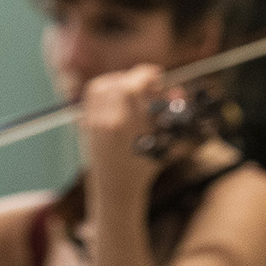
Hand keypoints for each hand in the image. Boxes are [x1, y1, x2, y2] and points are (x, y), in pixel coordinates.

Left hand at [79, 64, 180, 203]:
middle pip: (116, 83)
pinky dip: (105, 89)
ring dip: (119, 80)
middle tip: (148, 85)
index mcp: (126, 128)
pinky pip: (91, 96)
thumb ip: (171, 116)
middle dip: (135, 78)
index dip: (146, 75)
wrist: (116, 189)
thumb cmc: (143, 169)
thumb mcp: (162, 144)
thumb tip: (178, 91)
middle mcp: (106, 123)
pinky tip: (119, 97)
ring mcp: (93, 122)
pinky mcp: (86, 123)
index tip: (158, 78)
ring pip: (100, 85)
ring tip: (133, 89)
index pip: (130, 87)